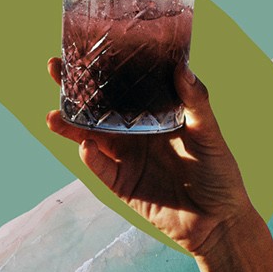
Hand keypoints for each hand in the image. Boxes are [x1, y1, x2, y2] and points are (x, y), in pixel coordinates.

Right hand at [46, 58, 253, 256]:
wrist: (217, 221)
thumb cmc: (219, 173)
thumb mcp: (210, 134)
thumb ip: (196, 102)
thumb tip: (181, 67)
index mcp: (154, 114)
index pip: (123, 87)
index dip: (103, 70)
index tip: (84, 49)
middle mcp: (134, 133)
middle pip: (97, 108)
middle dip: (73, 91)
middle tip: (54, 69)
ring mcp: (124, 158)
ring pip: (88, 136)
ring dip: (69, 126)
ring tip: (53, 115)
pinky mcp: (119, 183)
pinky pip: (99, 167)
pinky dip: (90, 157)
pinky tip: (85, 147)